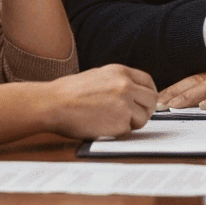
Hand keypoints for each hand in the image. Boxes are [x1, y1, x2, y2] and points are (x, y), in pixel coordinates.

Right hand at [43, 63, 157, 137]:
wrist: (54, 104)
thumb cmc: (69, 92)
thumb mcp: (99, 75)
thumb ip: (118, 81)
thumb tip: (134, 91)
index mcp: (121, 72)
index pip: (148, 82)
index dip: (148, 93)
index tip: (146, 101)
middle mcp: (126, 86)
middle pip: (151, 100)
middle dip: (146, 109)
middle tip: (136, 116)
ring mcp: (125, 104)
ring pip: (144, 117)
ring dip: (133, 122)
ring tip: (114, 122)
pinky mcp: (120, 123)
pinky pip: (129, 130)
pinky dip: (120, 132)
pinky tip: (105, 127)